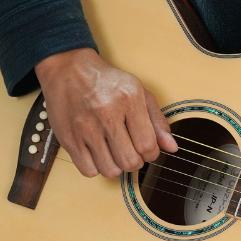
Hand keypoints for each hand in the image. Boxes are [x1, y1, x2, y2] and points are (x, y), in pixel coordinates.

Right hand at [35, 47, 177, 178]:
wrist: (68, 70)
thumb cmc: (107, 82)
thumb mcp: (140, 93)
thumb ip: (158, 121)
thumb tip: (172, 148)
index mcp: (129, 100)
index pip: (147, 145)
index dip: (151, 153)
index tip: (147, 149)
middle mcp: (106, 114)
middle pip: (129, 161)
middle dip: (136, 161)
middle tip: (132, 151)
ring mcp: (84, 127)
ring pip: (110, 170)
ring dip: (117, 167)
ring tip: (115, 153)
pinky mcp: (68, 138)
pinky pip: (88, 170)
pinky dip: (97, 168)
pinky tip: (99, 154)